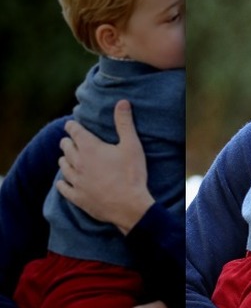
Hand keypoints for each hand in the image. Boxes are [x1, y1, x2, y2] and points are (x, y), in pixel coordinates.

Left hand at [56, 99, 153, 234]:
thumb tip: (122, 102)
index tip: (72, 125)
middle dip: (68, 141)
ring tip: (69, 158)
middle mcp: (78, 162)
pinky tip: (64, 181)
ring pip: (63, 165)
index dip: (72, 126)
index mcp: (90, 148)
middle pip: (65, 147)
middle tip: (72, 140)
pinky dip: (62, 182)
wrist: (129, 206)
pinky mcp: (76, 196)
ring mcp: (76, 180)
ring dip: (65, 159)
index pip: (74, 131)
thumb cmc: (132, 174)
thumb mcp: (132, 145)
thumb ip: (124, 123)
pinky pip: (62, 187)